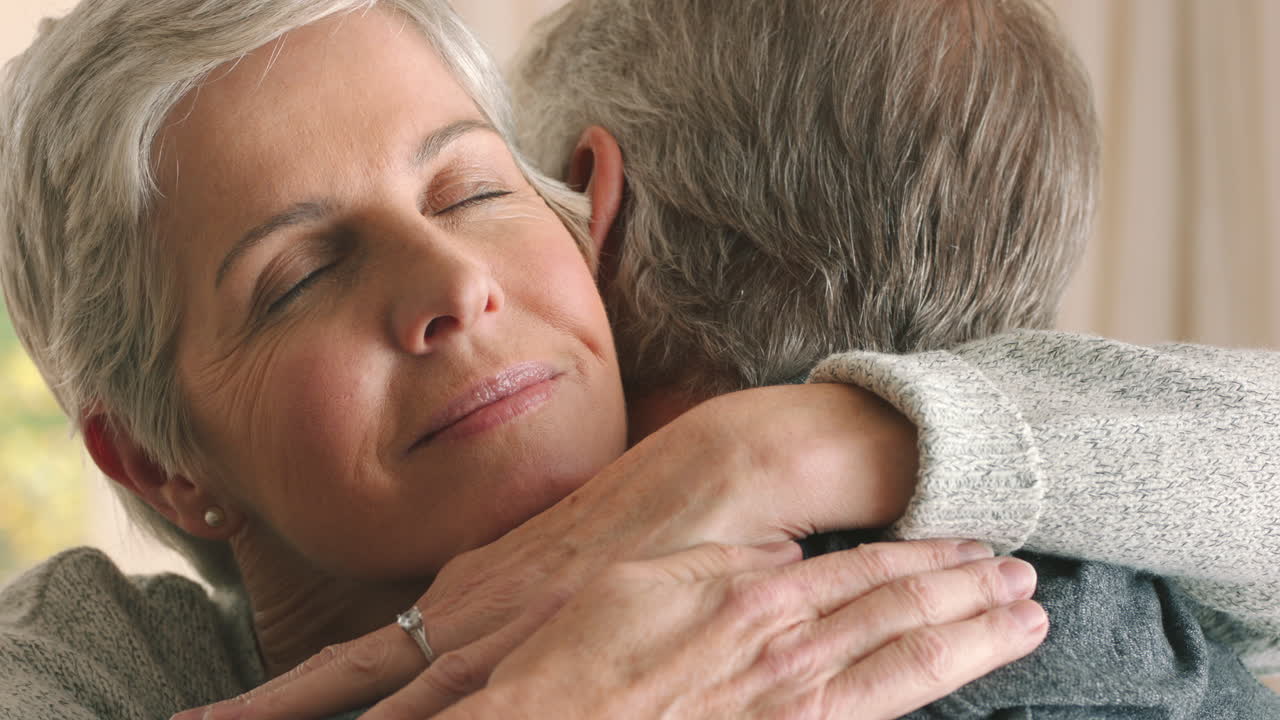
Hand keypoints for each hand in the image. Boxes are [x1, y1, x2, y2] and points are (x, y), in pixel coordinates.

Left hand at [176, 384, 922, 719]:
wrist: (713, 475)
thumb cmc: (645, 519)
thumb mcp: (558, 563)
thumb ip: (515, 605)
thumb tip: (478, 637)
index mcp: (464, 594)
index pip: (353, 666)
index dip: (281, 700)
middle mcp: (465, 613)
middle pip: (348, 685)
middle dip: (273, 714)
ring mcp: (503, 630)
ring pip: (395, 703)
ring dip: (314, 710)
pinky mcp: (548, 641)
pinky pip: (459, 702)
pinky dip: (409, 715)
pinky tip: (391, 719)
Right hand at [430, 540, 1046, 719]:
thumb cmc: (583, 659)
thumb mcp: (643, 580)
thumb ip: (719, 565)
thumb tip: (778, 555)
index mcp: (757, 598)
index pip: (867, 570)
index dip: (930, 556)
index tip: (976, 544)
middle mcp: (790, 651)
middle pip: (903, 614)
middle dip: (973, 595)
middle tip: (1029, 580)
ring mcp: (795, 706)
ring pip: (906, 665)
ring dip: (972, 641)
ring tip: (1025, 623)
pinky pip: (875, 713)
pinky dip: (925, 689)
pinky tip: (958, 680)